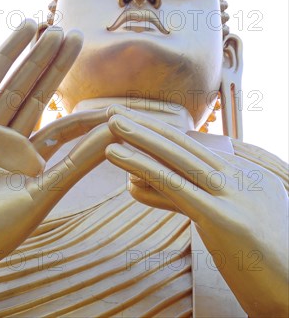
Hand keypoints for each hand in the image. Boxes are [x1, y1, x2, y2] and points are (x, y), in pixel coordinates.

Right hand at [0, 21, 115, 315]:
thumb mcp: (43, 193)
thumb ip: (76, 163)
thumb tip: (113, 137)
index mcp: (29, 159)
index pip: (63, 128)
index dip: (88, 116)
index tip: (114, 106)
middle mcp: (9, 139)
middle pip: (39, 92)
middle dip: (57, 65)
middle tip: (77, 36)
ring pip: (17, 82)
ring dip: (36, 55)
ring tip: (55, 29)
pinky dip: (6, 55)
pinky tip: (24, 32)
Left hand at [105, 111, 288, 316]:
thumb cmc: (267, 268)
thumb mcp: (239, 223)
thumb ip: (205, 200)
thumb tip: (163, 186)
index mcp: (249, 177)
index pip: (197, 151)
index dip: (163, 135)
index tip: (137, 124)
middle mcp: (243, 179)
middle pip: (185, 146)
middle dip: (148, 127)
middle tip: (116, 112)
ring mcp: (235, 197)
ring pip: (178, 158)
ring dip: (141, 138)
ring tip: (111, 124)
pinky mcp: (223, 219)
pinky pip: (176, 187)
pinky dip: (143, 167)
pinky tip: (118, 156)